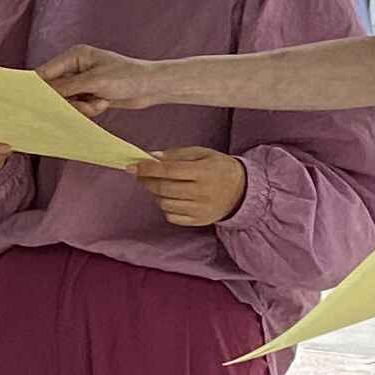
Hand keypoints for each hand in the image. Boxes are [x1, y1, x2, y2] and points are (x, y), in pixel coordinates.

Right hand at [39, 45, 166, 115]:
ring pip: (67, 101)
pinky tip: (104, 103)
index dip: (39, 88)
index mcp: (74, 56)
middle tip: (86, 104)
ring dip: (82, 107)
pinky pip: (78, 106)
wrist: (152, 87)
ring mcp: (82, 81)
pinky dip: (89, 109)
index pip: (45, 72)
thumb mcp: (94, 81)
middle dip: (69, 101)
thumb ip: (66, 88)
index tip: (36, 104)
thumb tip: (44, 95)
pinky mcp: (90, 93)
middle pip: (55, 89)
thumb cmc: (127, 77)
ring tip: (100, 102)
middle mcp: (75, 67)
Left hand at [131, 147, 246, 228]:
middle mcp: (202, 192)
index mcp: (203, 172)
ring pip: (165, 204)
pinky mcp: (199, 221)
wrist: (242, 190)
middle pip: (164, 188)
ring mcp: (200, 209)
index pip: (168, 171)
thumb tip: (152, 157)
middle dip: (147, 181)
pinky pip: (172, 217)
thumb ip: (176, 155)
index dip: (147, 169)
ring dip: (156, 194)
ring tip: (160, 186)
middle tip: (141, 175)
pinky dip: (166, 207)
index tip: (132, 166)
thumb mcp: (202, 153)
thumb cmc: (218, 168)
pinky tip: (172, 198)